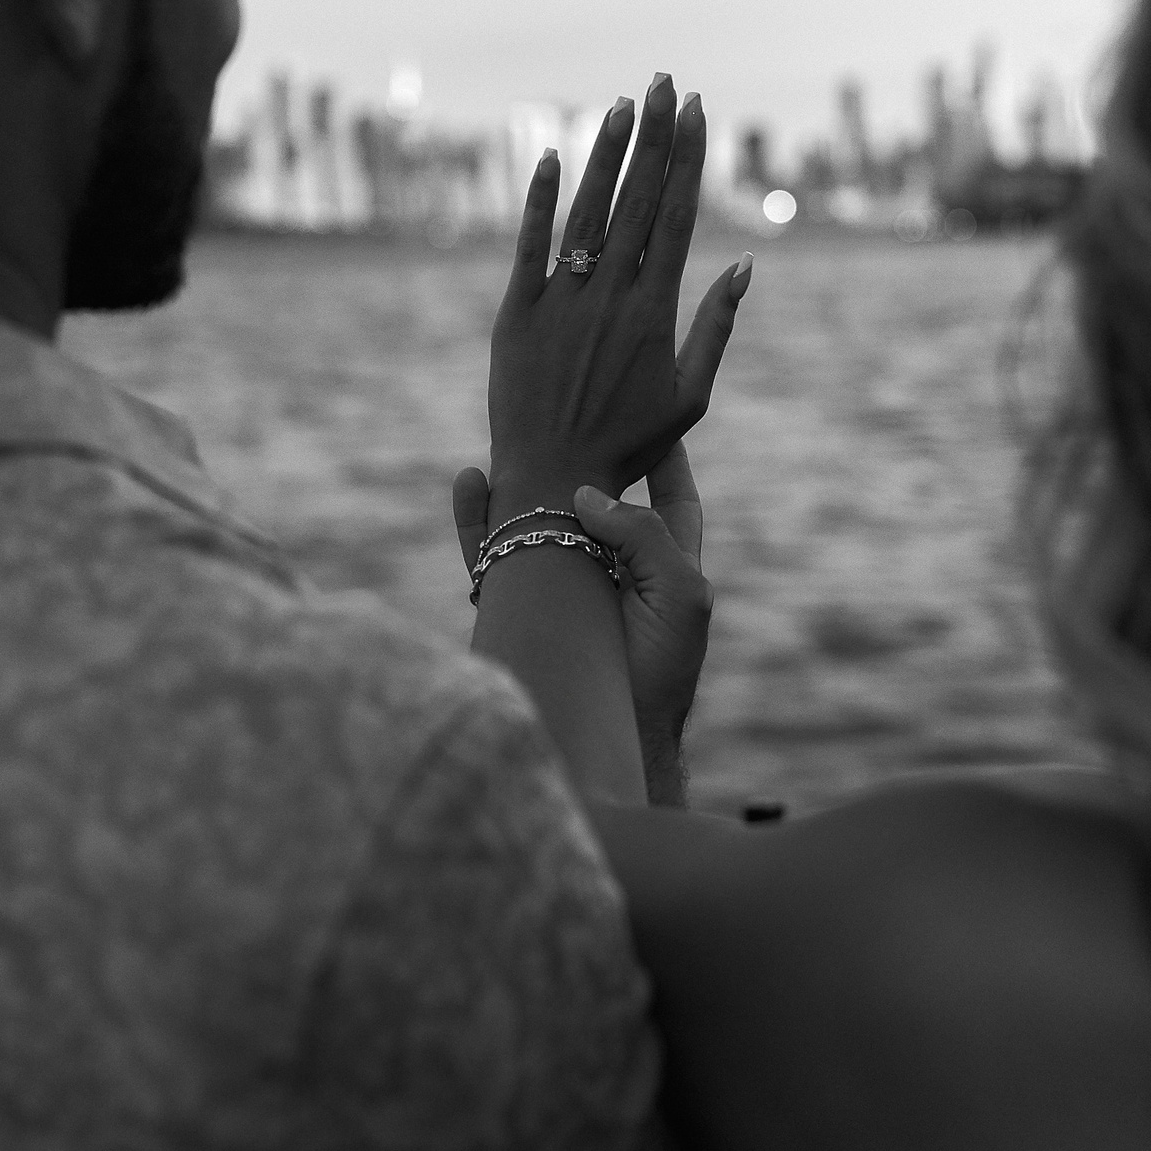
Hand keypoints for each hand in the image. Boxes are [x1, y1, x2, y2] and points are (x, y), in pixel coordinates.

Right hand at [453, 445, 713, 806]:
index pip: (670, 498)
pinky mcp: (523, 604)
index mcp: (668, 564)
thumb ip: (645, 534)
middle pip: (595, 498)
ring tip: (502, 444)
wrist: (614, 736)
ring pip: (537, 519)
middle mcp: (615, 568)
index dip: (665, 457)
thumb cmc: (660, 670)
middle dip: (577, 460)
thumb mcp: (680, 592)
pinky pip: (493, 553)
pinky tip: (469, 485)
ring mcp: (566, 586)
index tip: (651, 415)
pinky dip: (477, 519)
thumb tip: (588, 493)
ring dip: (519, 483)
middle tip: (560, 416)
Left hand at [487, 72, 747, 517]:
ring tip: (624, 104)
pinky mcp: (516, 313)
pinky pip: (528, 245)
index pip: (677, 215)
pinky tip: (546, 155)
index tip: (699, 110)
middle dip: (655, 135)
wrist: (552, 479)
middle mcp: (610, 295)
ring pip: (587, 210)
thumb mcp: (689, 397)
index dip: (688, 158)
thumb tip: (743, 264)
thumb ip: (716, 327)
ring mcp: (561, 300)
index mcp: (655, 311)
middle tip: (666, 81)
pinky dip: (537, 200)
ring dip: (607, 153)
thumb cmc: (627, 446)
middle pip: (638, 198)